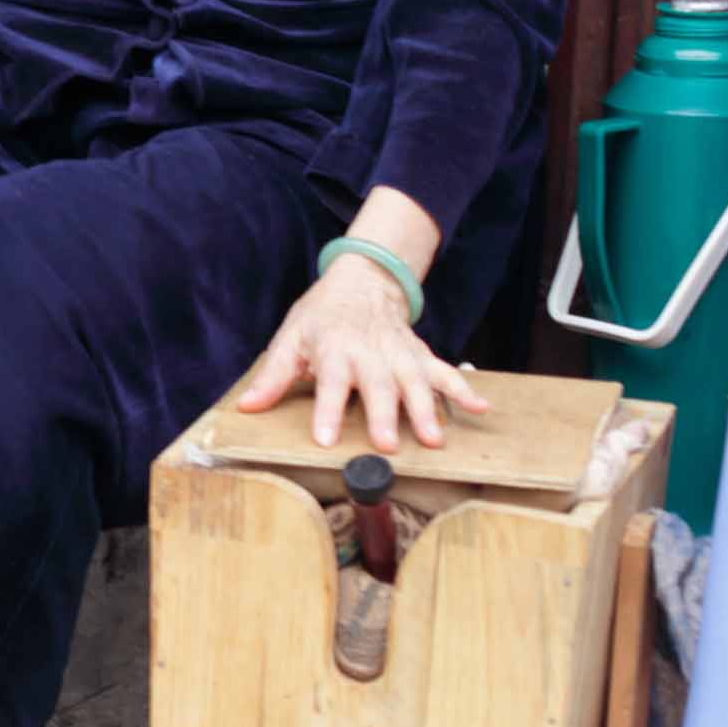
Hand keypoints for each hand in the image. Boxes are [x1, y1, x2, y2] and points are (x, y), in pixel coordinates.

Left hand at [230, 252, 488, 453]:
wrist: (359, 280)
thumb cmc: (320, 317)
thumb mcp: (290, 339)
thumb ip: (273, 377)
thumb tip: (246, 408)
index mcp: (334, 349)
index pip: (330, 383)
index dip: (327, 411)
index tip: (325, 440)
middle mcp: (369, 352)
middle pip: (377, 385)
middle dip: (382, 415)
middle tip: (386, 446)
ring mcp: (398, 354)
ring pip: (414, 382)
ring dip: (425, 410)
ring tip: (434, 439)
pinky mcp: (419, 355)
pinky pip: (444, 372)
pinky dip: (462, 388)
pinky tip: (480, 407)